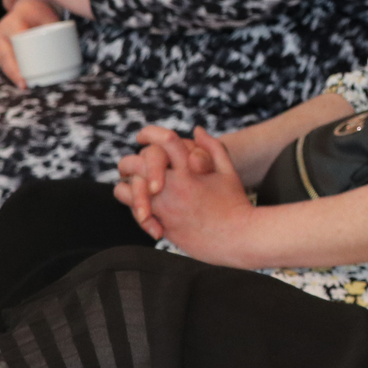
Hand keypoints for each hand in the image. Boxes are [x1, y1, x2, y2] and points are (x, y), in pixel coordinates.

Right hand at [0, 0, 59, 88]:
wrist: (28, 6)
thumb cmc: (41, 11)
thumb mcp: (48, 15)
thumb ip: (53, 28)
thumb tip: (64, 47)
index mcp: (10, 24)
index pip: (14, 45)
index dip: (17, 62)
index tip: (25, 75)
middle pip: (6, 57)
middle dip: (14, 73)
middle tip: (25, 86)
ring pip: (4, 62)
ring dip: (13, 75)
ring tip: (24, 86)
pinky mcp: (1, 48)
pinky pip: (6, 61)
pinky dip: (13, 72)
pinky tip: (20, 82)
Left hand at [128, 126, 254, 261]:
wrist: (238, 238)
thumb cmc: (234, 202)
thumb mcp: (227, 170)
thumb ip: (212, 147)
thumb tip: (196, 130)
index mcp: (189, 171)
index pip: (165, 142)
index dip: (150, 134)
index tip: (142, 137)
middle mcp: (174, 188)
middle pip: (138, 165)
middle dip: (130, 162)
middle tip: (130, 165)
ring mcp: (166, 210)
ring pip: (129, 192)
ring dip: (128, 187)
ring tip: (133, 186)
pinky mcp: (164, 229)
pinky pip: (138, 217)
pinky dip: (136, 211)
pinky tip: (144, 209)